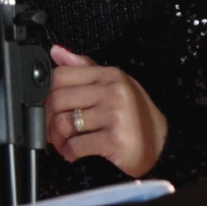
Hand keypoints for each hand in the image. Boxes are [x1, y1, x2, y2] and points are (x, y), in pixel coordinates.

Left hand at [44, 46, 168, 177]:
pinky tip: (73, 154)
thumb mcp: (114, 85)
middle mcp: (112, 91)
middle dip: (47, 119)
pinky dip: (69, 153)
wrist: (162, 144)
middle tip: (51, 129)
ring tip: (63, 143)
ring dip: (57, 139)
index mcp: (110, 75)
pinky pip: (76, 145)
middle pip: (58, 99)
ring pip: (64, 123)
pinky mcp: (114, 140)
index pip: (62, 74)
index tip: (45, 105)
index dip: (44, 92)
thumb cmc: (135, 115)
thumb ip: (84, 68)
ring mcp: (114, 115)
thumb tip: (56, 51)